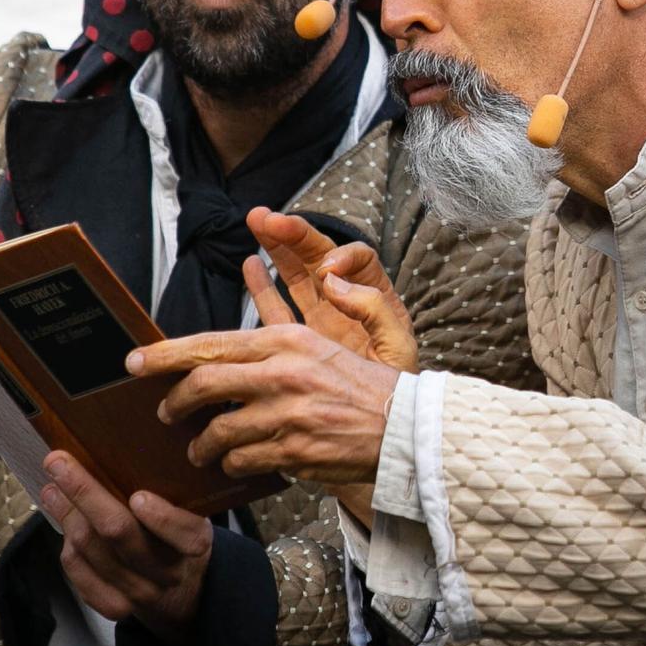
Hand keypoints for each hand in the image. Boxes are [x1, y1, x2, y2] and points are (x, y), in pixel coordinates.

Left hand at [40, 452, 212, 645]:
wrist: (184, 593)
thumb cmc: (179, 541)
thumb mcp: (191, 515)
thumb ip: (170, 494)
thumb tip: (117, 452)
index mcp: (193, 545)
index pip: (183, 533)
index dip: (161, 518)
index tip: (139, 496)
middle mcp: (165, 572)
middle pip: (120, 534)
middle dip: (84, 493)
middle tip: (59, 463)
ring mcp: (138, 592)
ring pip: (91, 550)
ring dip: (66, 513)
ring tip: (52, 487)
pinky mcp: (113, 605)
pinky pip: (79, 572)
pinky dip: (66, 544)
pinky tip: (64, 520)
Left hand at [132, 326, 399, 485]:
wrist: (403, 426)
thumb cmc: (359, 385)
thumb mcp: (317, 345)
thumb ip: (268, 343)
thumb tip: (217, 353)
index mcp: (284, 340)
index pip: (209, 344)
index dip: (164, 354)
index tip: (135, 362)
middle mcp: (282, 373)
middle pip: (203, 385)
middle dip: (173, 402)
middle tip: (163, 412)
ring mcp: (286, 414)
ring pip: (218, 431)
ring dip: (200, 443)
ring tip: (197, 448)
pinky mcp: (293, 450)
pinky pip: (242, 459)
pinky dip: (232, 462)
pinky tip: (234, 461)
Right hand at [242, 206, 417, 372]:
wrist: (381, 427)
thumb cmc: (396, 388)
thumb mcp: (397, 348)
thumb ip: (373, 310)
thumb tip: (334, 279)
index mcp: (375, 301)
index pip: (360, 261)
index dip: (343, 256)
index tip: (326, 267)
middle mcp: (347, 304)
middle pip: (319, 257)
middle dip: (292, 235)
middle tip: (265, 218)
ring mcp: (322, 321)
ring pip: (296, 275)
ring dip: (276, 248)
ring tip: (255, 223)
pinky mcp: (301, 343)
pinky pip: (279, 308)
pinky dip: (264, 286)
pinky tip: (249, 265)